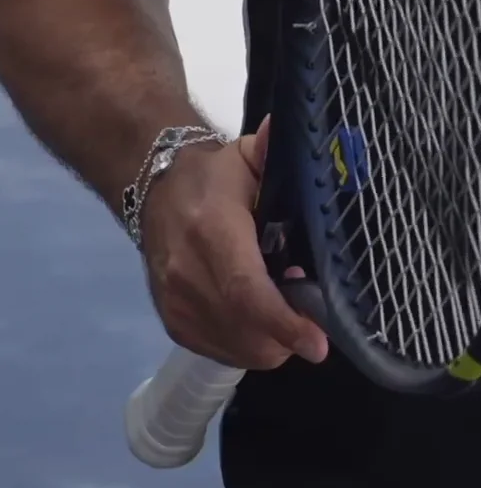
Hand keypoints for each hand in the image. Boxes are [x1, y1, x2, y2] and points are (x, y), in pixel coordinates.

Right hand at [140, 115, 328, 369]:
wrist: (154, 189)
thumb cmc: (212, 176)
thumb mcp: (245, 156)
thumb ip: (273, 153)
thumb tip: (295, 135)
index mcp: (212, 230)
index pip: (246, 290)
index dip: (284, 322)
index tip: (318, 342)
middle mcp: (188, 274)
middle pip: (246, 331)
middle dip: (288, 336)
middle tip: (313, 314)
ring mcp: (176, 304)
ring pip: (237, 350)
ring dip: (271, 343)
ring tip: (286, 310)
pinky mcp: (173, 322)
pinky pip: (221, 353)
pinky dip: (248, 345)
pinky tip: (260, 318)